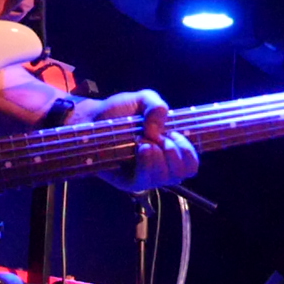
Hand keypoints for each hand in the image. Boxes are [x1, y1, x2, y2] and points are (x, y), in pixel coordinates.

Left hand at [86, 89, 200, 192]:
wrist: (92, 118)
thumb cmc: (119, 111)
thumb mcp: (142, 100)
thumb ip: (157, 106)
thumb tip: (159, 131)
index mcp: (169, 150)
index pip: (191, 164)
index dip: (188, 150)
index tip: (173, 133)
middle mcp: (161, 166)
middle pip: (183, 173)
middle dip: (174, 151)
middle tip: (159, 138)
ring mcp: (145, 176)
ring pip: (166, 177)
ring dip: (159, 155)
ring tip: (143, 141)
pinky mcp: (129, 183)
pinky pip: (146, 181)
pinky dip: (148, 161)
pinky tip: (141, 147)